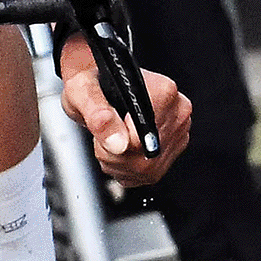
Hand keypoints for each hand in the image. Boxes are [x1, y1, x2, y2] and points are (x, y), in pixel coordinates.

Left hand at [58, 50, 189, 183]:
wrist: (96, 88)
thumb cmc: (92, 84)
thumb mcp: (83, 92)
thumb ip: (97, 115)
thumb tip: (118, 142)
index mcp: (163, 92)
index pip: (143, 138)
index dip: (117, 139)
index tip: (106, 126)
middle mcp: (177, 112)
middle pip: (147, 158)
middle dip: (115, 155)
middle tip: (103, 133)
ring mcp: (177, 134)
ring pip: (147, 171)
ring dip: (118, 163)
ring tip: (110, 138)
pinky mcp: (171, 151)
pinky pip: (147, 176)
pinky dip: (126, 170)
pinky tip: (119, 148)